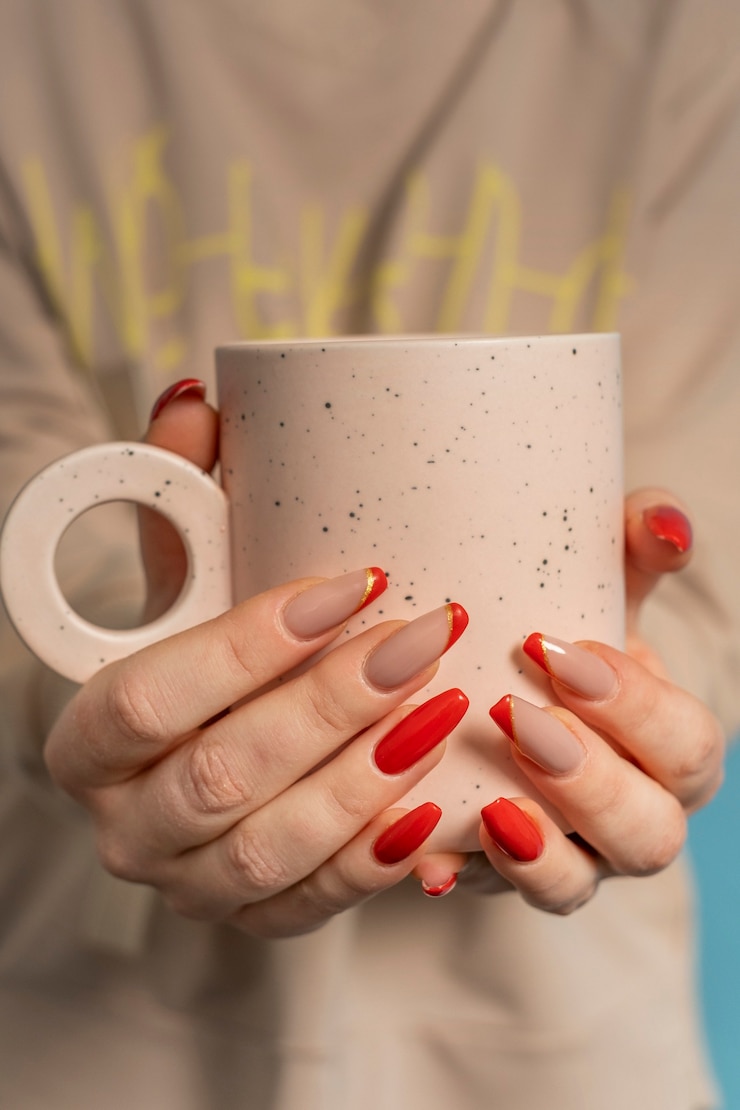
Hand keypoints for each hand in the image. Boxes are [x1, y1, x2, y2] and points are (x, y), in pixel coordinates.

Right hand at [44, 382, 469, 937]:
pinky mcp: (253, 918)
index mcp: (92, 737)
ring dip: (366, 777)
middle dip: (331, 703)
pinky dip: (377, 860)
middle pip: (221, 774)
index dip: (250, 644)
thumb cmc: (203, 650)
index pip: (152, 698)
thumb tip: (196, 401)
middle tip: (424, 636)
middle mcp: (126, 822)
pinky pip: (313, 905)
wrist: (210, 756)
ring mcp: (187, 882)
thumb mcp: (186, 574)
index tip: (358, 583)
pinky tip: (437, 806)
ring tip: (445, 704)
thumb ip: (183, 492)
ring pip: (272, 847)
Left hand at [417, 491, 725, 910]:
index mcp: (669, 749)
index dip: (638, 708)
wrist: (484, 678)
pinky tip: (423, 857)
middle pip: (650, 833)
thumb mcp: (595, 583)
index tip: (556, 650)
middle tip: (516, 717)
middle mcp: (630, 815)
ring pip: (576, 885)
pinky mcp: (495, 875)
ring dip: (538, 848)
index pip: (689, 747)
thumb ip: (633, 547)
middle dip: (590, 780)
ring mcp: (566, 856)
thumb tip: (665, 523)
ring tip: (490, 803)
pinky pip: (484, 897)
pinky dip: (457, 877)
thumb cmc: (552, 633)